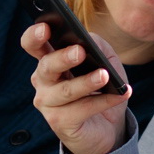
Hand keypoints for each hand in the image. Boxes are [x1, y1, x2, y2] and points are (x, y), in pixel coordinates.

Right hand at [20, 23, 131, 153]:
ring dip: (86, 82)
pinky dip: (103, 101)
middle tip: (80, 52)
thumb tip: (89, 42)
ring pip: (65, 90)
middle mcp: (42, 81)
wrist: (108, 126)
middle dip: (63, 58)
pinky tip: (120, 94)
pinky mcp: (59, 122)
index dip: (34, 36)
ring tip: (104, 76)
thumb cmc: (101, 88)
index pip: (33, 44)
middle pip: (47, 66)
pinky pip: (81, 109)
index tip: (44, 27)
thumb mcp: (104, 61)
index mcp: (48, 60)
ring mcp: (48, 103)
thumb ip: (96, 46)